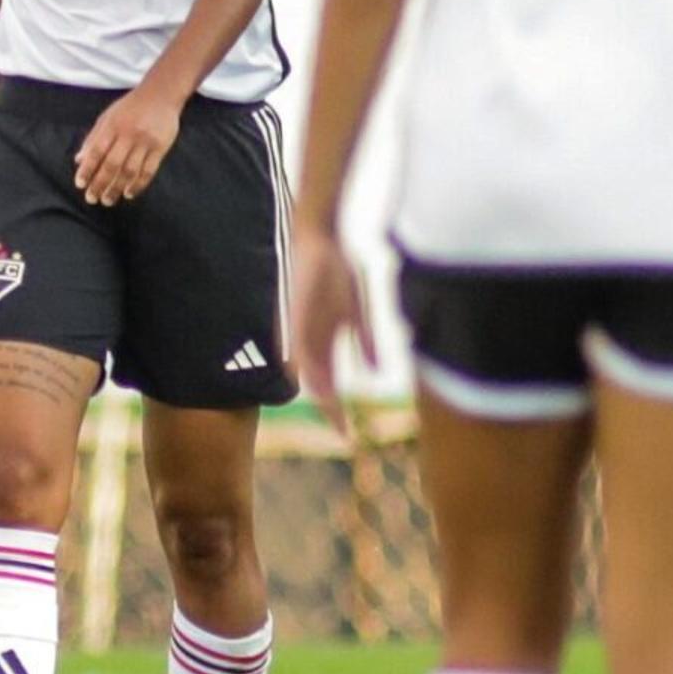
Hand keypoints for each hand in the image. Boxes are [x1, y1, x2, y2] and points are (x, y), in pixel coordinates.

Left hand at [73, 88, 181, 205]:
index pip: (96, 151)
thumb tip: (79, 160)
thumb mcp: (107, 117)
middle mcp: (128, 134)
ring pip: (130, 171)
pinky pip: (148, 171)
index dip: (87, 169)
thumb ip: (93, 138)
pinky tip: (129, 194)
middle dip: (100, 184)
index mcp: (112, 126)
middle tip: (92, 198)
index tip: (80, 184)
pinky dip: (138, 185)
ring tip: (107, 200)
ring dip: (117, 188)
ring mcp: (146, 142)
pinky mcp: (160, 148)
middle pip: (112, 165)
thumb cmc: (130, 107)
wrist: (161, 94)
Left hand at [286, 220, 375, 438]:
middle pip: (318, 385)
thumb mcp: (355, 310)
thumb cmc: (337, 271)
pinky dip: (309, 365)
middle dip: (331, 410)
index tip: (348, 434)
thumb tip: (377, 372)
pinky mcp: (296, 315)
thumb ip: (365, 341)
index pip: (328, 384)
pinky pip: (302, 345)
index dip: (337, 408)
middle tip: (344, 435)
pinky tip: (315, 383)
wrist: (318, 238)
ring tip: (334, 416)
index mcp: (319, 343)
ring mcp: (300, 329)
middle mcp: (306, 342)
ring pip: (309, 370)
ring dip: (322, 393)